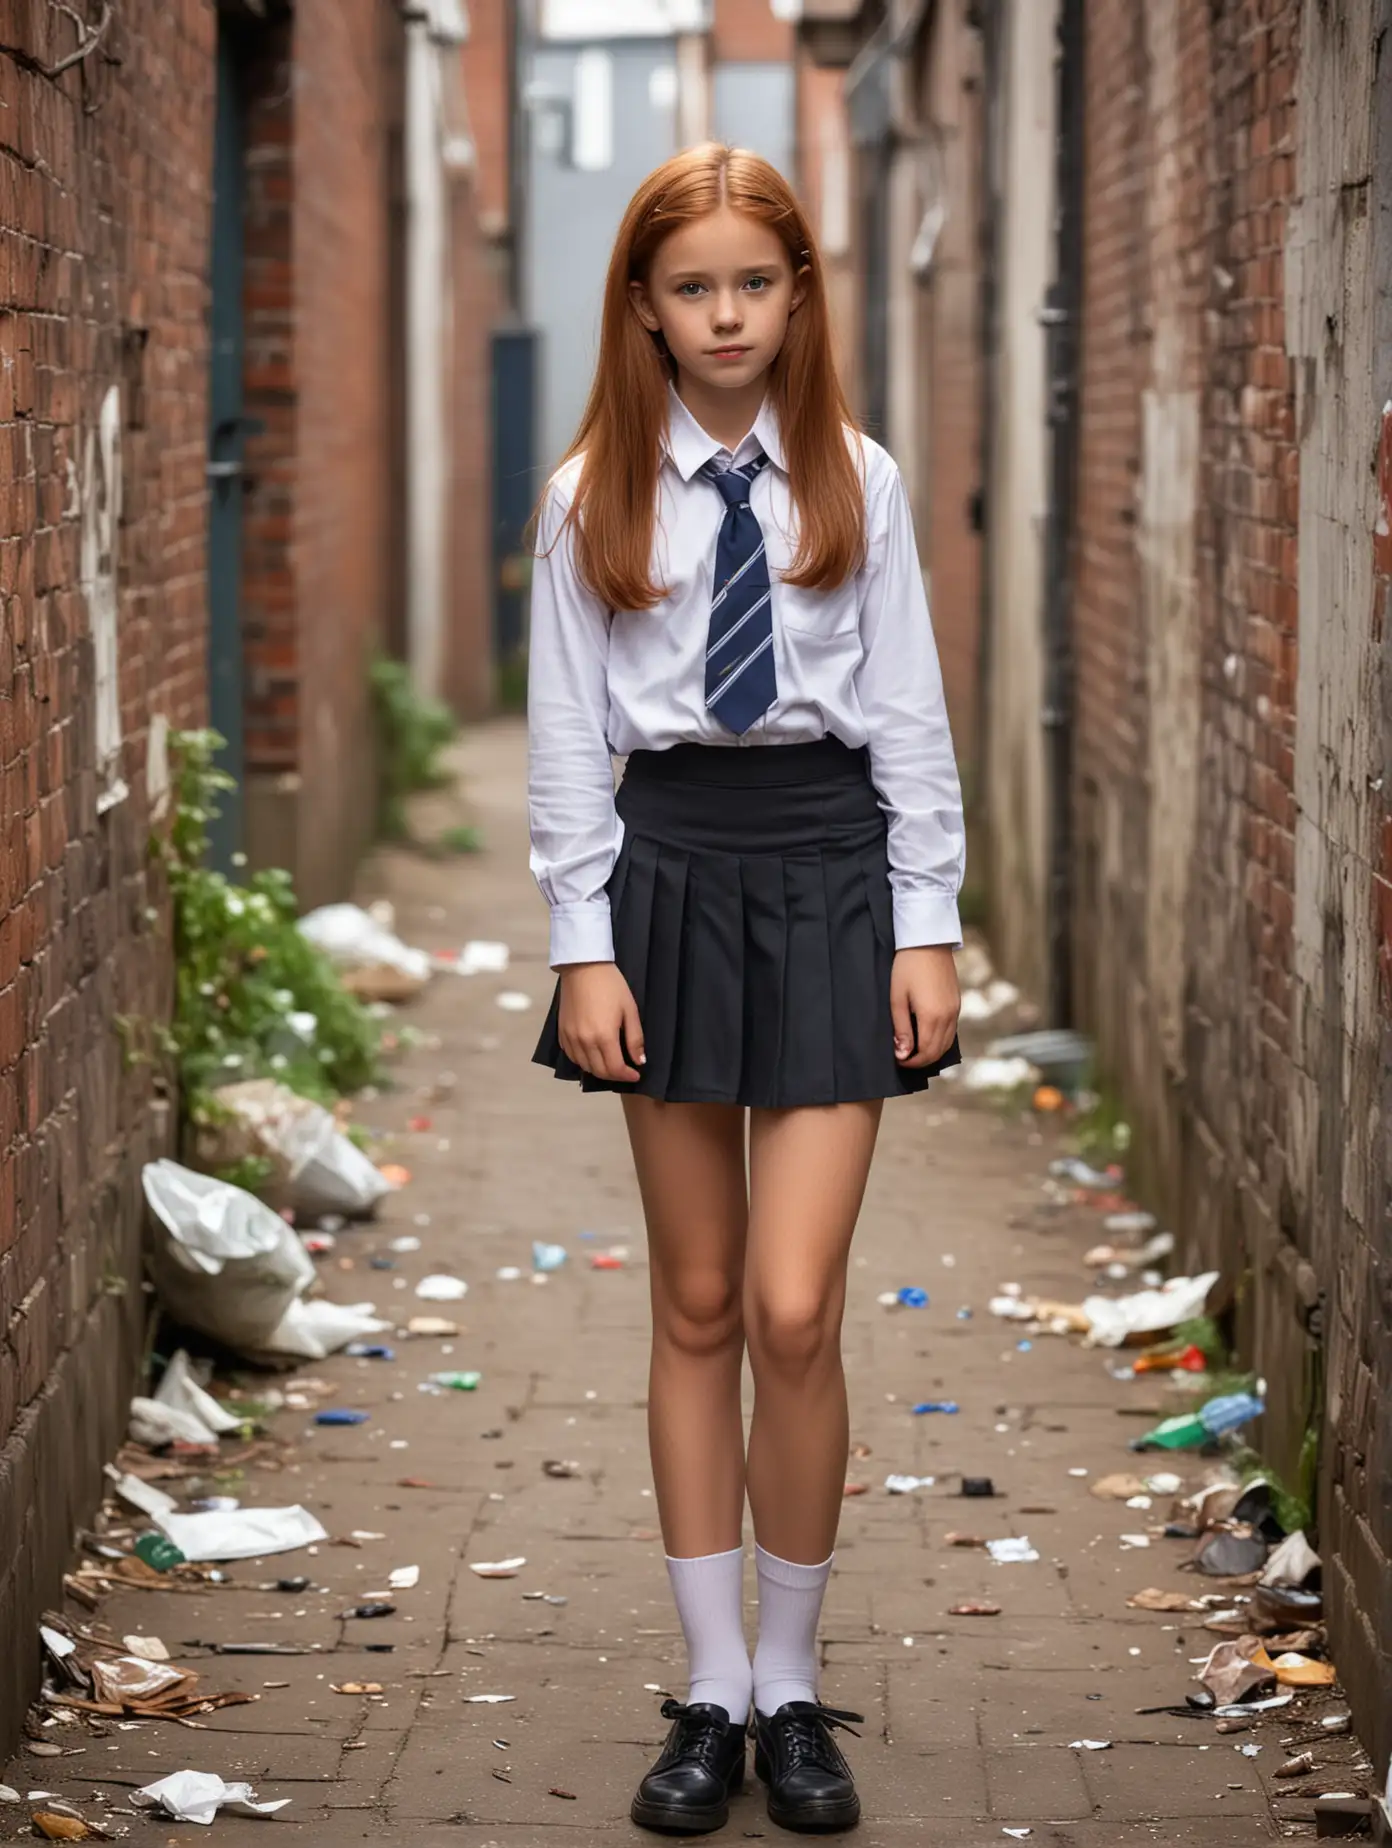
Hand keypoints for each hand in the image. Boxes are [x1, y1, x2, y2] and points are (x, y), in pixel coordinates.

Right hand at [557, 962, 645, 1081]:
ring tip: (610, 1063)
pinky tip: (592, 1054)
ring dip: (598, 1070)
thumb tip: (640, 1061)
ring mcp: (571, 1038)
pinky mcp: (562, 1032)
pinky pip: (572, 1056)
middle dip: (614, 1076)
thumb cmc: (611, 985)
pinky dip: (583, 1061)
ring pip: (584, 1066)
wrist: (583, 967)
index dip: (627, 1076)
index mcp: (604, 1036)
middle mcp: (585, 1041)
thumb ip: (635, 1038)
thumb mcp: (630, 1010)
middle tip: (625, 1071)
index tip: (636, 1075)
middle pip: (599, 1071)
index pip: (615, 1069)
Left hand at [890, 946, 959, 1067]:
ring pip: (947, 1042)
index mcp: (932, 1016)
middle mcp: (948, 1016)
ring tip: (914, 1050)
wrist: (927, 941)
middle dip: (921, 1060)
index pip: (925, 1052)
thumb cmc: (907, 967)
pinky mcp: (957, 1003)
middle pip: (938, 1051)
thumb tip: (903, 1053)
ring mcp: (955, 1009)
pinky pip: (951, 1030)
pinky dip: (940, 1040)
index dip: (911, 1062)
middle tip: (903, 1058)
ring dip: (932, 1051)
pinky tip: (926, 1036)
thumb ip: (901, 1028)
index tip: (898, 1060)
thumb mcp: (897, 998)